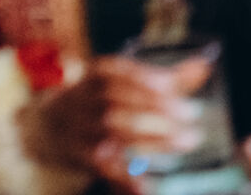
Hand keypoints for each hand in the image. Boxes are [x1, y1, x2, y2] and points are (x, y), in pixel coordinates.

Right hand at [16, 55, 212, 188]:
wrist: (47, 127)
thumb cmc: (98, 101)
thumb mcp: (123, 84)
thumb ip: (164, 79)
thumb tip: (203, 67)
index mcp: (94, 74)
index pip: (117, 71)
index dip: (143, 76)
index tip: (171, 84)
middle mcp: (82, 97)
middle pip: (117, 99)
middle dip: (155, 107)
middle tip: (191, 115)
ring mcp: (78, 127)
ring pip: (113, 130)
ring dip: (151, 137)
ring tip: (185, 141)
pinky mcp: (79, 155)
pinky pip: (102, 166)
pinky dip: (124, 177)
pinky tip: (147, 186)